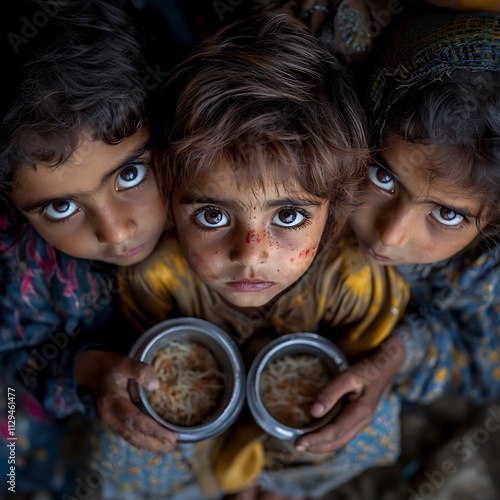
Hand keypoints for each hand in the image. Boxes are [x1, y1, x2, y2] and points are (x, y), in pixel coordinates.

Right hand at [75, 349, 176, 452]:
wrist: (91, 370)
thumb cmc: (109, 366)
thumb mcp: (124, 362)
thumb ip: (140, 371)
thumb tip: (156, 386)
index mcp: (112, 403)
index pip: (135, 421)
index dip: (154, 431)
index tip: (171, 437)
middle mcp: (109, 417)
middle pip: (132, 435)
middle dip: (153, 444)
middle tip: (172, 446)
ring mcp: (110, 421)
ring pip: (130, 438)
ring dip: (149, 445)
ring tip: (167, 446)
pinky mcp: (114, 421)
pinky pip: (128, 433)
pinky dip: (142, 439)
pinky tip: (155, 440)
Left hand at [295, 335, 404, 452]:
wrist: (382, 367)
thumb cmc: (366, 370)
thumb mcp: (348, 376)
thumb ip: (331, 393)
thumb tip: (313, 412)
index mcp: (361, 412)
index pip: (336, 432)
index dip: (317, 439)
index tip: (299, 442)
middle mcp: (362, 421)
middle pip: (338, 441)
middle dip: (317, 446)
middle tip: (297, 446)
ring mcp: (360, 421)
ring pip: (340, 439)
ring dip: (322, 444)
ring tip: (304, 444)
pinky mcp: (357, 418)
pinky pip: (342, 432)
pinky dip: (328, 437)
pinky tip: (317, 434)